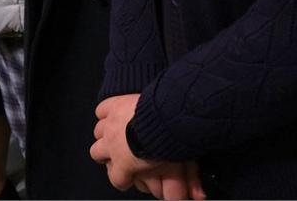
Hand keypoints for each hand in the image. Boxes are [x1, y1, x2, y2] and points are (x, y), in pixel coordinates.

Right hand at [90, 95, 206, 198]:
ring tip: (115, 132)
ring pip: (98, 131)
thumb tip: (198, 197)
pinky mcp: (114, 105)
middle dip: (106, 153)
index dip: (123, 179)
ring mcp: (111, 124)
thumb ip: (182, 184)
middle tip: (119, 152)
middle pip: (97, 152)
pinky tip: (113, 112)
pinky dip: (106, 110)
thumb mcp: (175, 167)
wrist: (161, 116)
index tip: (129, 177)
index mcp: (123, 162)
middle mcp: (112, 144)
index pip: (116, 179)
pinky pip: (102, 109)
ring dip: (104, 132)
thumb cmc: (164, 141)